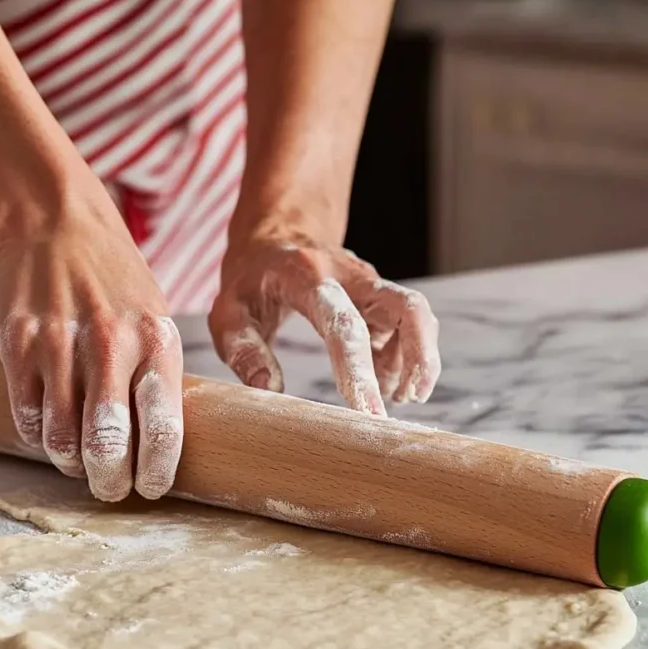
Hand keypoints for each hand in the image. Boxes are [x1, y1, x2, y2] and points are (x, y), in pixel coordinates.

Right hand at [0, 194, 182, 502]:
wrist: (56, 224)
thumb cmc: (115, 284)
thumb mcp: (155, 320)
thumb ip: (156, 377)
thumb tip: (156, 447)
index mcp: (156, 342)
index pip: (162, 427)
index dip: (156, 472)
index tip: (149, 488)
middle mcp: (110, 345)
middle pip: (108, 444)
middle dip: (109, 482)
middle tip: (109, 488)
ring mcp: (59, 344)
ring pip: (61, 439)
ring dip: (71, 462)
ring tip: (78, 459)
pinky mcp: (16, 344)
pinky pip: (27, 417)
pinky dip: (39, 435)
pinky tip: (49, 427)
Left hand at [209, 234, 440, 414]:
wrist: (276, 237)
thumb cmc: (250, 280)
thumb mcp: (228, 311)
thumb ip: (243, 350)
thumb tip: (269, 388)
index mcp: (308, 278)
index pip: (343, 325)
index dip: (358, 369)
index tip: (366, 412)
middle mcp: (351, 276)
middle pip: (407, 308)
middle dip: (420, 357)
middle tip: (409, 402)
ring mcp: (372, 285)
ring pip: (416, 316)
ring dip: (419, 360)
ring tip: (396, 398)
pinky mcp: (381, 299)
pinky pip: (408, 327)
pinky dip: (406, 359)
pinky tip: (388, 386)